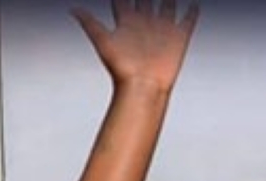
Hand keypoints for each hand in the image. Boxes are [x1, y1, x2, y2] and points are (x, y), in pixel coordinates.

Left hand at [72, 0, 199, 92]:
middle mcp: (144, 23)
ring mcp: (162, 29)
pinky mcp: (179, 37)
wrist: (142, 87)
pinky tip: (193, 4)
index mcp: (127, 22)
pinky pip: (187, 20)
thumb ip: (90, 23)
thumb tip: (72, 9)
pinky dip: (192, 11)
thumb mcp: (103, 41)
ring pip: (168, 5)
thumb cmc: (122, 68)